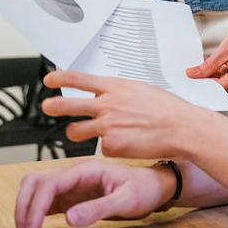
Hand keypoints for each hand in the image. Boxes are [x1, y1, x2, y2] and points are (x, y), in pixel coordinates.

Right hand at [14, 160, 173, 227]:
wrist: (154, 186)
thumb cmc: (144, 188)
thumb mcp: (126, 200)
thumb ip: (98, 208)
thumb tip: (70, 218)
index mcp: (86, 170)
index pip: (49, 183)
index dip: (35, 206)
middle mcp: (75, 174)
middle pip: (35, 182)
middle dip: (24, 206)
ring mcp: (72, 184)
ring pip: (37, 190)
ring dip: (27, 209)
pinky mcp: (73, 196)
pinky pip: (47, 201)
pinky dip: (36, 213)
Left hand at [42, 71, 202, 157]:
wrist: (181, 128)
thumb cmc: (167, 108)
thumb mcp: (140, 90)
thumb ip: (118, 93)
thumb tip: (105, 94)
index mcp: (114, 87)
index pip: (79, 79)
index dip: (60, 79)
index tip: (49, 80)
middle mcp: (107, 105)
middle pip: (68, 105)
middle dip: (53, 106)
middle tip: (47, 107)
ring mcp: (106, 127)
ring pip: (76, 131)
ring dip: (76, 132)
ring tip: (82, 132)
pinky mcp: (110, 146)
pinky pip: (101, 148)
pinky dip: (110, 147)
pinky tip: (126, 144)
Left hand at [186, 19, 227, 91]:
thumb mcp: (225, 49)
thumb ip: (208, 65)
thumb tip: (193, 74)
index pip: (214, 88)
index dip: (199, 84)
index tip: (187, 80)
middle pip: (217, 87)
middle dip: (204, 79)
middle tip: (191, 70)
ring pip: (221, 83)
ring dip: (212, 75)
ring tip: (207, 61)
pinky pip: (226, 80)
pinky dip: (219, 73)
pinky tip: (215, 63)